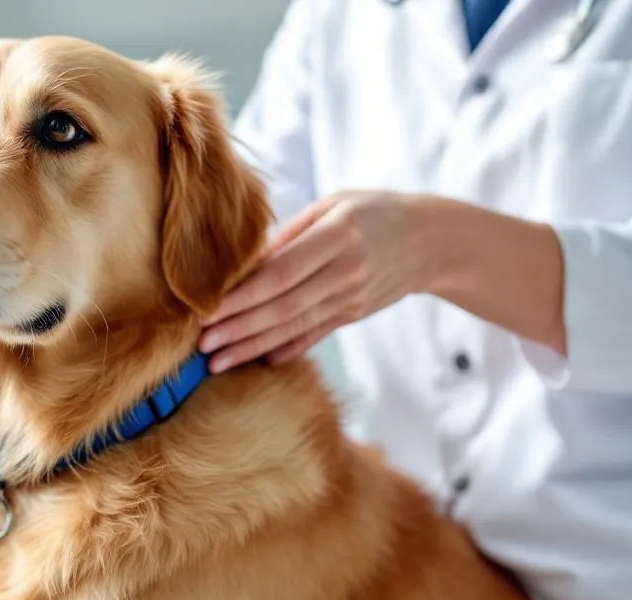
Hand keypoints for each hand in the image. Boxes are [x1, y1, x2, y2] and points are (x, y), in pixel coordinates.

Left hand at [199, 191, 435, 371]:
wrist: (430, 238)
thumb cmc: (371, 212)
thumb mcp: (332, 206)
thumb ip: (289, 234)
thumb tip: (243, 262)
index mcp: (336, 236)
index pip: (280, 274)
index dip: (241, 297)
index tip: (206, 309)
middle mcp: (346, 271)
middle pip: (283, 307)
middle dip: (238, 329)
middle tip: (201, 345)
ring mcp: (352, 297)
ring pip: (295, 327)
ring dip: (252, 347)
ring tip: (217, 361)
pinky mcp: (354, 314)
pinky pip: (315, 335)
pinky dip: (287, 349)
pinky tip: (259, 362)